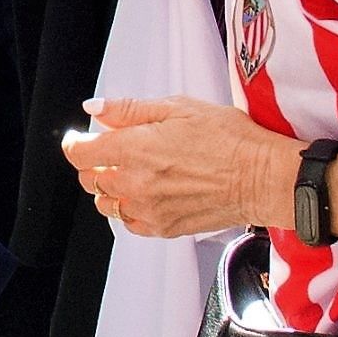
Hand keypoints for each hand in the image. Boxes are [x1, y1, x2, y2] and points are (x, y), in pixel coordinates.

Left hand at [63, 94, 292, 238]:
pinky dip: (129, 209)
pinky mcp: (163, 228)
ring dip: (110, 187)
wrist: (261, 178)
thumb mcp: (178, 107)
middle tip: (113, 150)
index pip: (81, 153)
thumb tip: (95, 109)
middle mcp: (135, 183)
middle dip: (94, 163)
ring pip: (106, 204)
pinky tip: (146, 195)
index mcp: (134, 149)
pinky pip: (129, 223)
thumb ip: (129, 110)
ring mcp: (148, 210)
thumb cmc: (228, 138)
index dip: (76, 143)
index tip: (80, 138)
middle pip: (90, 179)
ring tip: (133, 172)